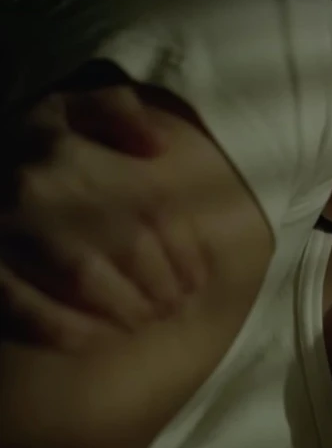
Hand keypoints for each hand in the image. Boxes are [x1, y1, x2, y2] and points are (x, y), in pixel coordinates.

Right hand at [1, 81, 205, 346]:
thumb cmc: (36, 142)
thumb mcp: (73, 108)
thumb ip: (118, 112)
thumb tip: (159, 147)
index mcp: (66, 141)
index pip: (151, 207)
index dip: (183, 251)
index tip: (196, 279)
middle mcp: (35, 183)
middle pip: (127, 244)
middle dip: (160, 285)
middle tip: (172, 307)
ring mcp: (2, 225)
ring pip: (84, 276)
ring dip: (125, 308)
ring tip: (143, 321)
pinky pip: (21, 304)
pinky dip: (63, 328)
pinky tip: (93, 339)